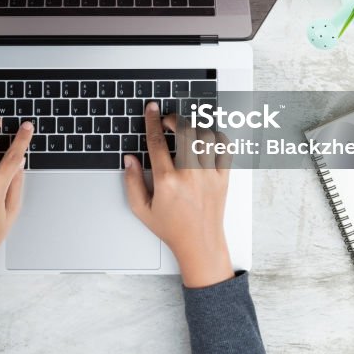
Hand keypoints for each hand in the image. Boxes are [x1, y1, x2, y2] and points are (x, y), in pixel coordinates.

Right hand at [122, 102, 233, 287]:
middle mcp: (190, 175)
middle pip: (185, 132)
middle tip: (168, 120)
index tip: (151, 110)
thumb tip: (129, 159)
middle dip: (174, 119)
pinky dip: (216, 138)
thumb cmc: (172, 228)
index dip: (152, 121)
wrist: (200, 244)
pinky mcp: (224, 178)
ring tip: (185, 129)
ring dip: (194, 127)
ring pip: (205, 136)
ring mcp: (210, 175)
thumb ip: (132, 182)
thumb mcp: (141, 209)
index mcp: (167, 181)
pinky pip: (224, 148)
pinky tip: (205, 139)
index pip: (157, 142)